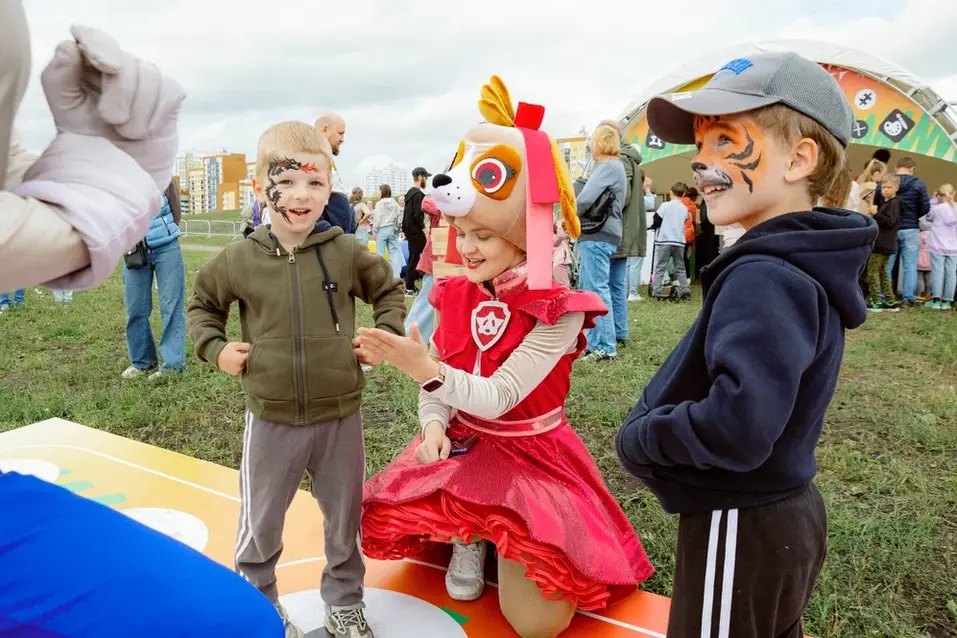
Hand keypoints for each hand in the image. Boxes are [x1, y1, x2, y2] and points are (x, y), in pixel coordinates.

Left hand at [40, 25, 185, 187]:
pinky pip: (170, 92)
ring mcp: (146, 79)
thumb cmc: (87, 140)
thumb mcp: (64, 109)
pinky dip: (157, 115)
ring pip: (151, 76)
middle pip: (126, 62)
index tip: (107, 67)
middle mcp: (118, 65)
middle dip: (120, 95)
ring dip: (139, 111)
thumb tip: (70, 46)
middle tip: (111, 121)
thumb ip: (58, 76)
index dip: (102, 48)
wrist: (119, 173)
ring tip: (127, 132)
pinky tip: (147, 129)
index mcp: (87, 63)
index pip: (94, 38)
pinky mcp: (169, 95)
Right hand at [217, 342, 250, 375]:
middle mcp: (240, 367)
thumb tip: (255, 349)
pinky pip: (242, 369)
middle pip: (250, 362)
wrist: (216, 356)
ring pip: (246, 366)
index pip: (252, 357)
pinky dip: (241, 365)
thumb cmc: (227, 349)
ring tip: (238, 357)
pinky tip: (236, 361)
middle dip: (248, 357)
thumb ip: (247, 346)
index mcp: (240, 359)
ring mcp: (237, 371)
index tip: (247, 350)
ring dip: (245, 362)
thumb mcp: (237, 344)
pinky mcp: (235, 373)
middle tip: (241, 353)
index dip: (251, 352)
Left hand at [354, 323, 437, 382]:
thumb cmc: (420, 353)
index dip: (379, 334)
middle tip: (359, 330)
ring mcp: (389, 356)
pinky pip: (376, 354)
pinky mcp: (387, 359)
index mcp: (401, 345)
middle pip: (379, 343)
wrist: (419, 369)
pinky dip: (369, 351)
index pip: (388, 339)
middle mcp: (394, 351)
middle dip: (368, 336)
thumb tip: (415, 323)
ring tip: (357, 338)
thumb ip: (416, 332)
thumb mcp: (420, 342)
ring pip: (376, 349)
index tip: (371, 330)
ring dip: (366, 343)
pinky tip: (362, 347)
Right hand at [414, 421, 450, 463]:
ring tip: (433, 455)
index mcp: (430, 444)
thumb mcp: (447, 443)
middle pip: (428, 463)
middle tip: (438, 456)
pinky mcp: (415, 454)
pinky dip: (426, 462)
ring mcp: (417, 451)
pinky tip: (429, 456)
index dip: (439, 460)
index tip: (441, 456)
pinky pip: (421, 463)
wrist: (433, 435)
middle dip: (435, 462)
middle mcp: (421, 447)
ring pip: (424, 464)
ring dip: (430, 462)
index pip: (434, 459)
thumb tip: (443, 459)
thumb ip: (446, 451)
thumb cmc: (441, 441)